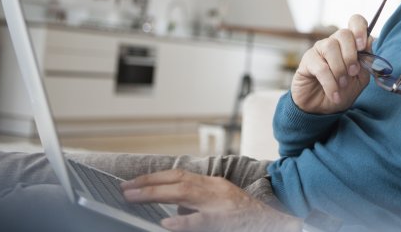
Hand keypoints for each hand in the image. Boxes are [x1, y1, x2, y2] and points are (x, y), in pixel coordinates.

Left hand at [121, 169, 301, 231]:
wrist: (275, 222)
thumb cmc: (245, 216)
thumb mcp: (220, 202)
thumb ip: (198, 203)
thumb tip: (172, 211)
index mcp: (213, 184)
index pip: (179, 176)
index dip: (154, 177)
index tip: (133, 182)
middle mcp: (215, 190)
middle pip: (178, 180)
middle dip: (148, 183)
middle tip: (125, 189)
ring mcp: (219, 205)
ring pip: (184, 194)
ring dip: (156, 194)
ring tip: (133, 198)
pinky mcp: (223, 221)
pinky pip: (200, 221)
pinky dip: (183, 222)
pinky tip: (167, 224)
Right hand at [291, 14, 371, 113]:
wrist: (323, 109)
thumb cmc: (342, 91)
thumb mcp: (360, 79)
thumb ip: (367, 62)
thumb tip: (370, 42)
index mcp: (350, 44)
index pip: (355, 22)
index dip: (360, 29)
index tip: (363, 46)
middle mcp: (334, 43)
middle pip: (343, 33)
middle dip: (351, 55)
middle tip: (353, 72)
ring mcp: (319, 50)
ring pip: (330, 47)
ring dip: (340, 69)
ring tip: (342, 84)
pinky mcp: (307, 61)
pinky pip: (320, 67)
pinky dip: (330, 83)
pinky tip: (334, 94)